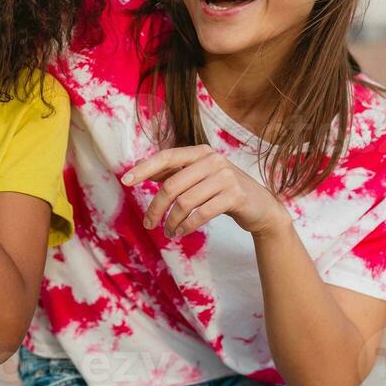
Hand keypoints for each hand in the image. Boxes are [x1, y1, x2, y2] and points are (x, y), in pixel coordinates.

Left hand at [122, 146, 290, 237]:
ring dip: (171, 221)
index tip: (125, 181)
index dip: (144, 168)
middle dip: (156, 208)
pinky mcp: (235, 195)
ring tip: (169, 232)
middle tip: (148, 224)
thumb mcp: (199, 177)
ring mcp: (225, 177)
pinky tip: (181, 232)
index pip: (166, 157)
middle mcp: (213, 160)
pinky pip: (201, 214)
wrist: (261, 206)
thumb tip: (140, 170)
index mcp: (200, 152)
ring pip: (184, 202)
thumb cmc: (223, 191)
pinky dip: (186, 226)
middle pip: (172, 185)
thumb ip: (174, 172)